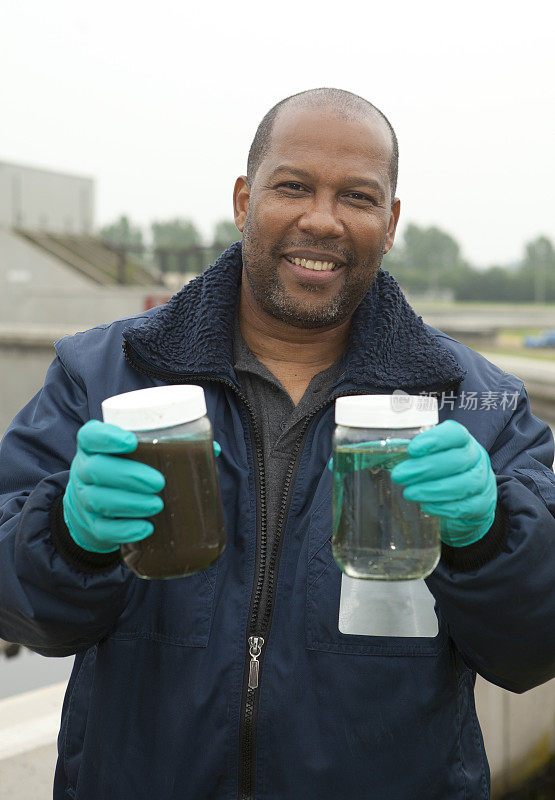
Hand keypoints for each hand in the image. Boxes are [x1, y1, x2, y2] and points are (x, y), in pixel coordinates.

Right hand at [62, 420, 164, 552]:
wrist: (93, 506)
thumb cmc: (124, 469)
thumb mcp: (134, 453)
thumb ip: (166, 446)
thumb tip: (212, 449)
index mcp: (93, 446)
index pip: (90, 436)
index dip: (108, 438)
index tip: (132, 441)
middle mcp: (84, 469)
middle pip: (96, 469)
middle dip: (129, 475)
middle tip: (159, 482)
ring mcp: (84, 499)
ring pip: (98, 500)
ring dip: (130, 503)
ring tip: (157, 505)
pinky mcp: (91, 525)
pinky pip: (103, 529)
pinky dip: (125, 530)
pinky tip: (146, 528)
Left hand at [390, 420, 496, 546]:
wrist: (467, 502)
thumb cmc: (438, 474)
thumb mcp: (423, 459)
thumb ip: (398, 455)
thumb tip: (350, 457)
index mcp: (460, 441)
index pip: (455, 433)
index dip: (436, 439)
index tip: (413, 449)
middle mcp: (475, 458)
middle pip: (458, 459)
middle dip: (426, 467)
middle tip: (398, 475)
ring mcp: (481, 482)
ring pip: (464, 483)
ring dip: (433, 489)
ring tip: (409, 493)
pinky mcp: (481, 506)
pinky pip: (467, 507)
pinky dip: (445, 507)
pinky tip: (427, 507)